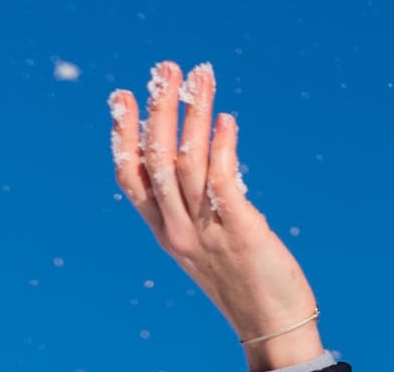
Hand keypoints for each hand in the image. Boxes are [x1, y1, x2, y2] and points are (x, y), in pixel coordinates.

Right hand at [110, 61, 326, 371]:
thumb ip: (197, 206)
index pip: (132, 178)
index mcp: (166, 232)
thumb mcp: (206, 243)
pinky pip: (224, 182)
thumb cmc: (245, 280)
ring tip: (199, 76)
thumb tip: (202, 156)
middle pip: (157, 160)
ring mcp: (206, 231)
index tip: (122, 96)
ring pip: (188, 162)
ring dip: (192, 114)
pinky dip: (223, 146)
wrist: (271, 325)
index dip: (125, 135)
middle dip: (158, 110)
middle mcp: (178, 230)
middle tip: (164, 68)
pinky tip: (227, 119)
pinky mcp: (241, 230)